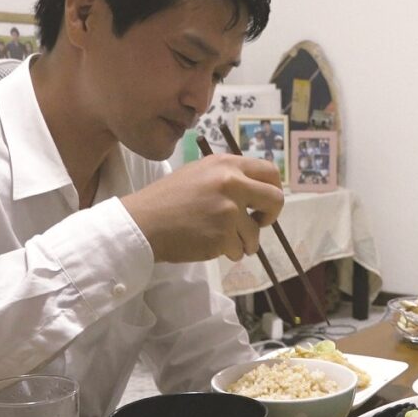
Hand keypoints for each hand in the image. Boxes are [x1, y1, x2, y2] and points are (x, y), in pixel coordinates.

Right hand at [121, 154, 283, 262]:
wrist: (142, 223)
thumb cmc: (168, 199)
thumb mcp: (199, 173)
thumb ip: (229, 176)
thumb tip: (257, 189)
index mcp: (226, 164)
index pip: (270, 171)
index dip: (273, 189)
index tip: (265, 203)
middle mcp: (231, 183)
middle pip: (275, 200)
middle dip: (270, 216)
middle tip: (257, 223)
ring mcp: (228, 210)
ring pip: (256, 233)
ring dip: (244, 242)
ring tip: (223, 239)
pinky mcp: (222, 235)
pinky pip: (239, 250)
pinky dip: (229, 252)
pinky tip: (210, 245)